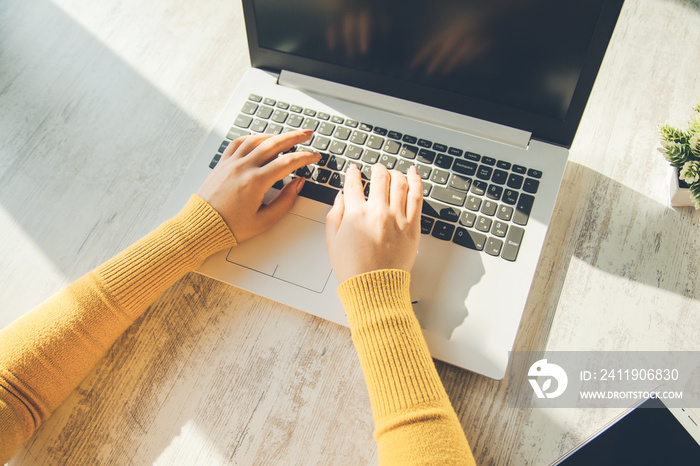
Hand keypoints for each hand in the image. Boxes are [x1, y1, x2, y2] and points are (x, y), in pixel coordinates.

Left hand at [197, 130, 320, 241]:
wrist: (201, 226)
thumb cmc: (230, 227)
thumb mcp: (264, 220)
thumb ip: (285, 201)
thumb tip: (298, 184)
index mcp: (255, 182)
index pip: (287, 162)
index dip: (305, 157)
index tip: (314, 156)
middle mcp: (243, 168)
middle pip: (274, 144)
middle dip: (295, 137)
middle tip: (307, 134)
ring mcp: (231, 163)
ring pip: (256, 140)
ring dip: (274, 135)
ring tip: (287, 136)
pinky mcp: (222, 163)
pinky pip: (238, 143)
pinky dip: (253, 138)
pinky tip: (260, 139)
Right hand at [325, 163, 422, 282]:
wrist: (374, 288)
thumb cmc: (353, 269)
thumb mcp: (332, 242)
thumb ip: (335, 215)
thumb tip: (341, 197)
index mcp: (355, 214)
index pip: (353, 183)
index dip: (353, 173)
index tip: (354, 170)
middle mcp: (377, 211)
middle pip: (379, 177)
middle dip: (376, 169)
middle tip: (376, 168)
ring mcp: (397, 217)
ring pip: (399, 183)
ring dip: (395, 173)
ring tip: (393, 173)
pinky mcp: (412, 226)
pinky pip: (416, 196)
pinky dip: (416, 181)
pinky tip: (414, 173)